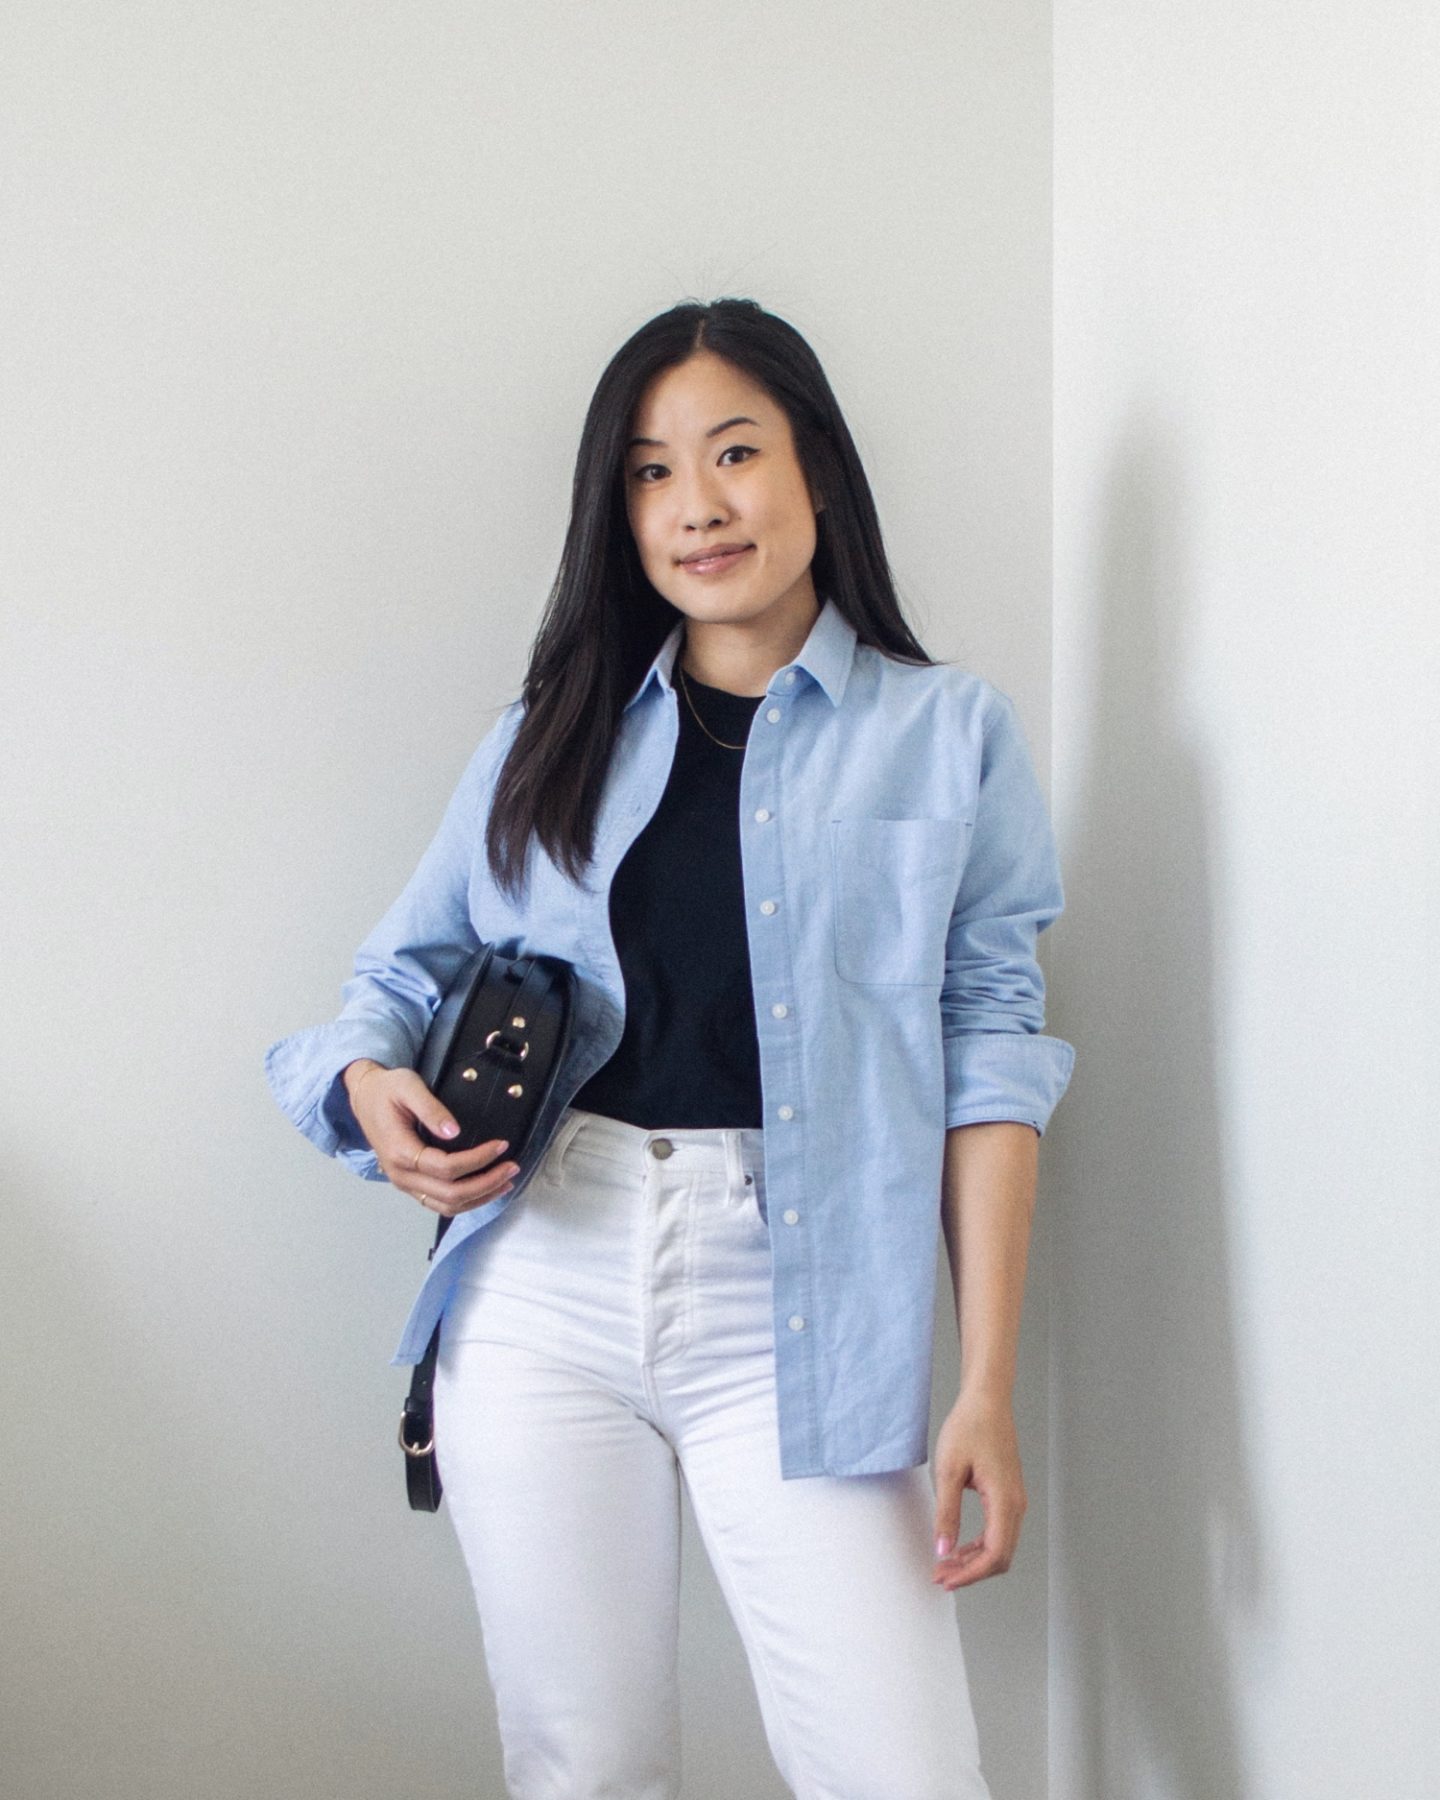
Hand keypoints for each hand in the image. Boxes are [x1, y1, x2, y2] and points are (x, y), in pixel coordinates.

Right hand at [341, 1060, 520, 1216]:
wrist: (365, 1097)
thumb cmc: (387, 1090)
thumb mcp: (408, 1087)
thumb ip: (430, 1108)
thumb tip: (454, 1131)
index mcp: (400, 1151)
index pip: (446, 1168)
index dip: (478, 1160)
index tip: (501, 1145)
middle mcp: (400, 1174)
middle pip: (449, 1194)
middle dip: (486, 1183)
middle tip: (512, 1167)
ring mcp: (404, 1183)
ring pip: (446, 1206)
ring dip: (479, 1198)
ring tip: (506, 1182)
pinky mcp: (411, 1184)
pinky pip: (439, 1203)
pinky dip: (465, 1202)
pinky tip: (486, 1190)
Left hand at [930, 1389, 1026, 1589]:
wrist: (986, 1401)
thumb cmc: (969, 1428)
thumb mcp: (948, 1470)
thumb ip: (946, 1514)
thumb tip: (943, 1551)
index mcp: (1004, 1501)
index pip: (994, 1554)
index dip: (970, 1574)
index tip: (945, 1580)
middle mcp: (1015, 1505)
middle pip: (1000, 1557)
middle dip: (970, 1572)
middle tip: (940, 1576)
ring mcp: (1015, 1500)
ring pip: (1000, 1546)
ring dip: (974, 1560)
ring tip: (945, 1564)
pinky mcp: (1008, 1495)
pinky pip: (999, 1531)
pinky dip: (979, 1545)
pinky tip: (958, 1546)